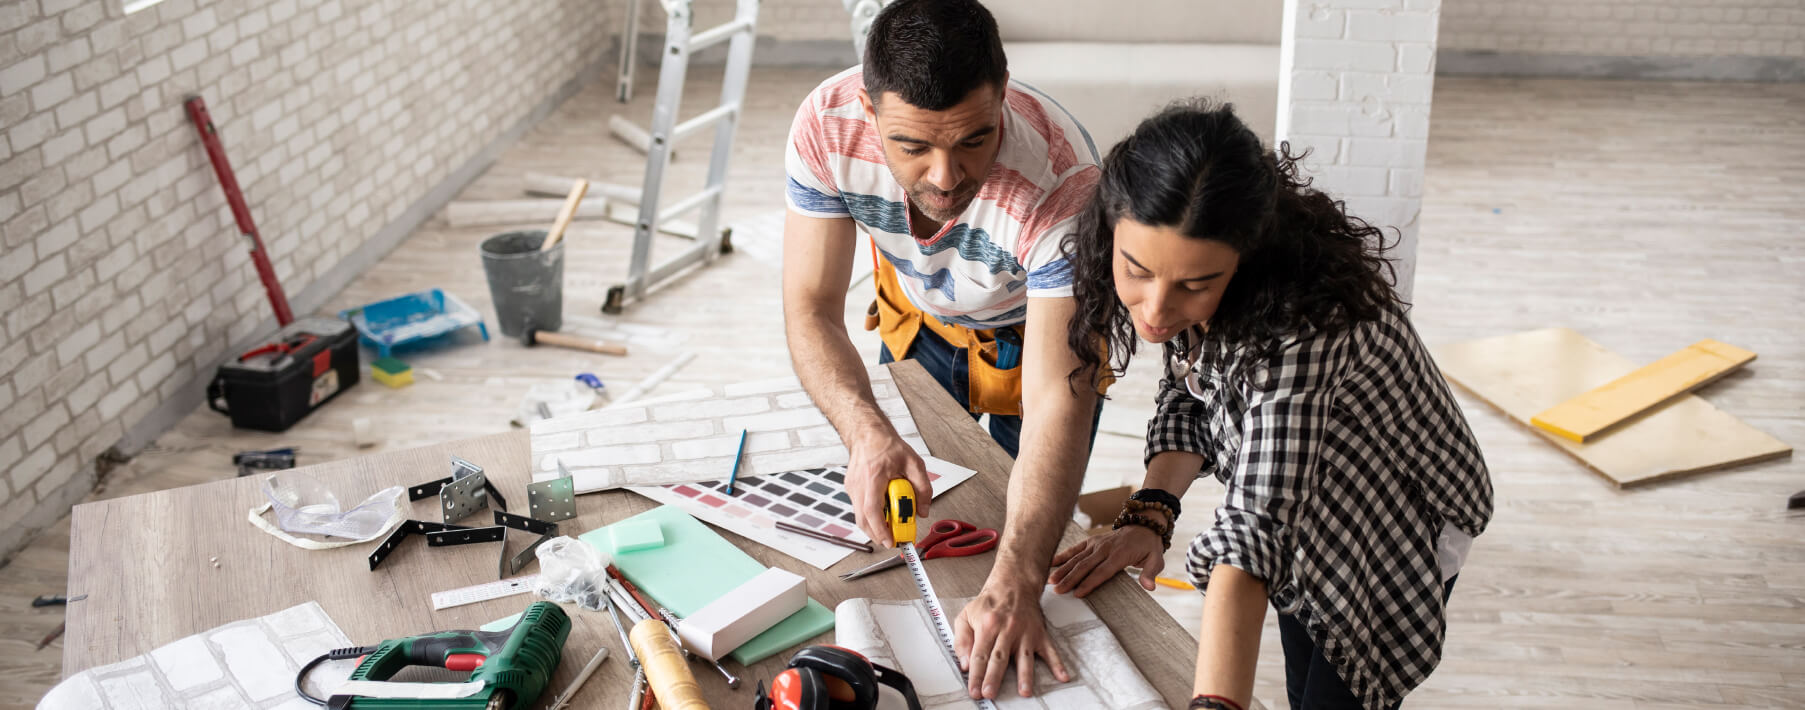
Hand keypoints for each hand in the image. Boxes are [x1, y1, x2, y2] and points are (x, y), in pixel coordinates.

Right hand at [844, 432, 929, 547]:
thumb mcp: (914, 463)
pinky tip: (883, 514)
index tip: (890, 541)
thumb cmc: (887, 445)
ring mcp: (852, 488)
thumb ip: (922, 488)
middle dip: (878, 535)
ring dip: (875, 527)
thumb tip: (922, 510)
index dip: (880, 529)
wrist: (868, 434)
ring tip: (891, 528)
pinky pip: (859, 509)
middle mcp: (858, 485)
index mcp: (873, 477)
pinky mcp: (851, 490)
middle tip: (894, 541)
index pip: (872, 510)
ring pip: (859, 517)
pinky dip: (871, 517)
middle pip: (863, 520)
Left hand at [953, 576, 1069, 698]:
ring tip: (1025, 692)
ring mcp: (1025, 633)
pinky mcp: (1039, 634)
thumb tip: (964, 664)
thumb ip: (962, 640)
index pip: (979, 655)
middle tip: (990, 693)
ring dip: (1025, 676)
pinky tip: (1062, 677)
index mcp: (987, 626)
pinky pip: (1050, 651)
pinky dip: (1058, 664)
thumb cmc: (989, 603)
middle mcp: (1007, 630)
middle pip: (999, 658)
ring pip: (1024, 658)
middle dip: (994, 678)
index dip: (976, 675)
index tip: (975, 691)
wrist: (1014, 584)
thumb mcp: (966, 616)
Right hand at [1047, 523, 1164, 596]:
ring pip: (1077, 558)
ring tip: (1051, 580)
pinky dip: (1063, 555)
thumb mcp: (1156, 559)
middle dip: (1070, 579)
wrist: (1144, 525)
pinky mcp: (1091, 541)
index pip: (1102, 572)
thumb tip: (1149, 587)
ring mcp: (1096, 543)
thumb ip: (1150, 573)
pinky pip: (1075, 549)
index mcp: (1119, 555)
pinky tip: (1051, 563)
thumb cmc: (1148, 547)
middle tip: (1058, 591)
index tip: (1078, 593)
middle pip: (1085, 566)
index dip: (1089, 583)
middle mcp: (1105, 548)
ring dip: (1063, 569)